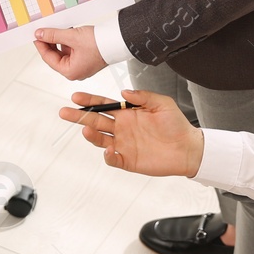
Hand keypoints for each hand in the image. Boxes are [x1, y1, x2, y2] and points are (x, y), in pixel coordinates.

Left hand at [34, 25, 107, 80]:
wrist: (117, 40)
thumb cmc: (99, 44)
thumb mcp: (71, 37)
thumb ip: (53, 36)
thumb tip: (40, 35)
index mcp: (70, 71)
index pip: (48, 58)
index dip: (41, 45)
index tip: (36, 36)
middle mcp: (75, 71)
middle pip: (55, 56)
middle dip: (50, 42)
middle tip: (44, 31)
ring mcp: (81, 65)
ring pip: (63, 52)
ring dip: (59, 40)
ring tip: (57, 29)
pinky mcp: (86, 58)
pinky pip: (72, 50)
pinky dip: (68, 41)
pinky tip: (67, 31)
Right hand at [59, 89, 203, 176]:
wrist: (188, 148)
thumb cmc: (176, 125)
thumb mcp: (162, 103)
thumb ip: (143, 96)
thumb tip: (123, 92)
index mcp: (127, 113)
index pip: (103, 105)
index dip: (90, 101)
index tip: (76, 96)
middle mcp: (122, 128)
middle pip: (96, 121)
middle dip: (80, 116)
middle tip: (65, 112)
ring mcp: (123, 145)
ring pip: (100, 139)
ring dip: (91, 135)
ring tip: (86, 129)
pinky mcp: (128, 160)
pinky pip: (113, 159)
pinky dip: (108, 156)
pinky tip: (108, 150)